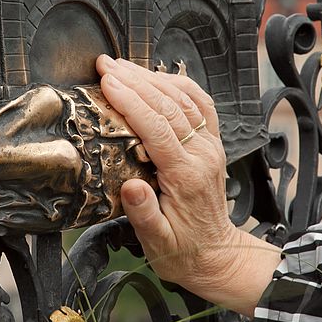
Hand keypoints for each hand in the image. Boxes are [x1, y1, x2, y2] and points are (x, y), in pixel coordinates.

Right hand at [96, 55, 280, 316]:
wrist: (217, 256)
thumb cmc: (183, 251)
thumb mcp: (157, 243)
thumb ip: (144, 215)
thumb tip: (130, 188)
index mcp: (186, 176)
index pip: (157, 127)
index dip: (131, 100)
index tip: (107, 82)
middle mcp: (202, 154)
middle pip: (168, 105)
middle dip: (134, 80)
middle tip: (105, 66)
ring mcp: (210, 145)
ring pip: (183, 98)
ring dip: (151, 77)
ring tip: (121, 66)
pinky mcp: (211, 142)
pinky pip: (199, 103)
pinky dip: (177, 84)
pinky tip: (156, 76)